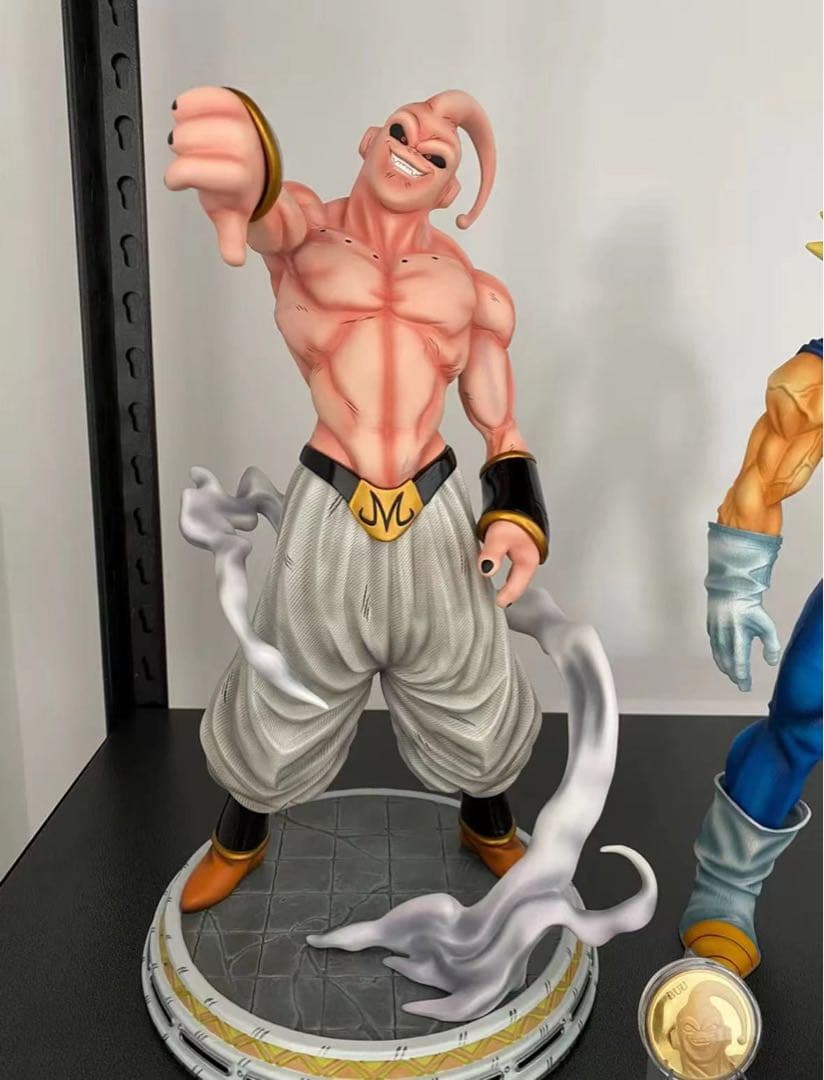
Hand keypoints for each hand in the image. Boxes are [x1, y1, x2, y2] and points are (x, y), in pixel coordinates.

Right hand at [164, 87, 264, 265]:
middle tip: (182, 155)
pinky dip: (196, 99)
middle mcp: (248, 152)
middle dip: (184, 148)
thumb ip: (231, 237)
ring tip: (185, 138)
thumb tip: (233, 258)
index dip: (183, 174)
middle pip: (203, 140)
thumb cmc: (239, 190)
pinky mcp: (238, 105)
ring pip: (210, 117)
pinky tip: (187, 111)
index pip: (208, 172)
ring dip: (188, 125)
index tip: (173, 180)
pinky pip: (216, 95)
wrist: (258, 165)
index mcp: (242, 180)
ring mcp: (244, 126)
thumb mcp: (232, 217)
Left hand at [478, 520, 539, 606]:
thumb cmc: (513, 516)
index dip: (506, 597)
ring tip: (491, 590)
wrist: (518, 498)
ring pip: (514, 574)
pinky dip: (502, 571)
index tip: (496, 603)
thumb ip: (492, 554)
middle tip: (494, 601)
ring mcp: (523, 552)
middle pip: (518, 583)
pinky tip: (492, 570)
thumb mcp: (500, 536)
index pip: (517, 587)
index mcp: (528, 561)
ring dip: (504, 583)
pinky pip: (510, 565)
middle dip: (507, 593)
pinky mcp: (517, 546)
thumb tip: (486, 571)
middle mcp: (528, 558)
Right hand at [707, 596, 781, 691]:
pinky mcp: (710, 630)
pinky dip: (719, 658)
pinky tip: (724, 661)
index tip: (746, 687)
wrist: (731, 589)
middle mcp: (724, 636)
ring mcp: (715, 633)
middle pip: (727, 662)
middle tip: (741, 683)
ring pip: (718, 657)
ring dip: (726, 668)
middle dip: (734, 675)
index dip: (742, 677)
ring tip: (733, 676)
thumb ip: (771, 645)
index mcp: (738, 635)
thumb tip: (771, 663)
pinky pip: (714, 649)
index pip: (739, 662)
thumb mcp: (766, 625)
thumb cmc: (751, 608)